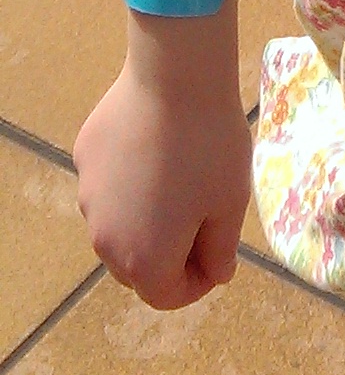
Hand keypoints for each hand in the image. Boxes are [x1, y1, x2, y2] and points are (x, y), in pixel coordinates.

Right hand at [75, 64, 250, 310]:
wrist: (176, 78)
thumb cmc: (212, 147)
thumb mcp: (230, 205)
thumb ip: (220, 252)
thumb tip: (216, 274)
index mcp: (143, 260)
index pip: (165, 296)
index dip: (196, 283)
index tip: (218, 255)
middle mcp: (105, 238)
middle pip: (136, 266)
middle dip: (169, 255)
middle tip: (202, 218)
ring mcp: (88, 196)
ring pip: (119, 224)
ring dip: (147, 217)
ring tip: (181, 179)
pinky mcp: (84, 158)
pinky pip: (109, 184)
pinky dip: (130, 181)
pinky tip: (156, 147)